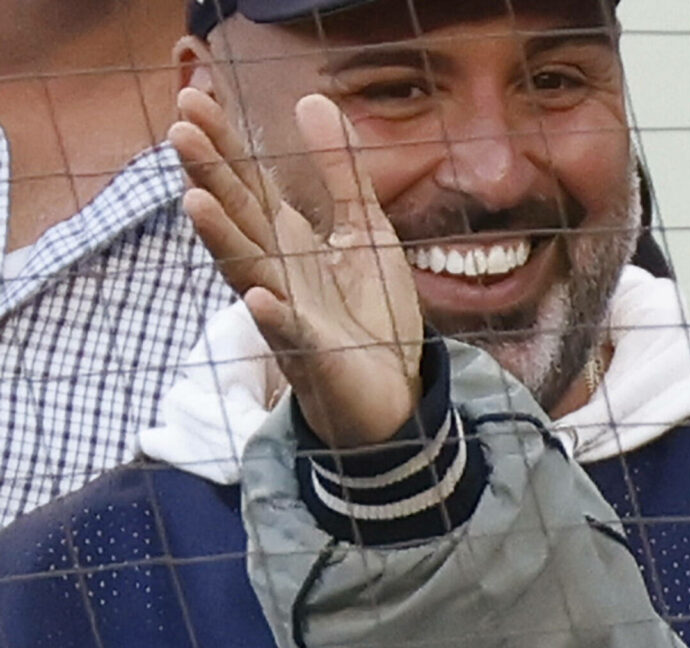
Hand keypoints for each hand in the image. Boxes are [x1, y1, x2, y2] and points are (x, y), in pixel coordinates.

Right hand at [170, 86, 424, 451]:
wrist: (392, 391)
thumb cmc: (368, 314)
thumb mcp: (365, 230)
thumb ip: (342, 172)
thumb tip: (312, 98)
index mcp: (286, 238)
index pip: (247, 182)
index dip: (224, 142)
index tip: (194, 95)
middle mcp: (276, 270)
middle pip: (238, 217)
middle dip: (210, 176)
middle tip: (180, 130)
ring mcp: (289, 312)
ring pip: (249, 270)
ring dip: (222, 239)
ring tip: (194, 202)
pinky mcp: (314, 354)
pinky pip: (291, 334)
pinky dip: (275, 316)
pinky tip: (261, 297)